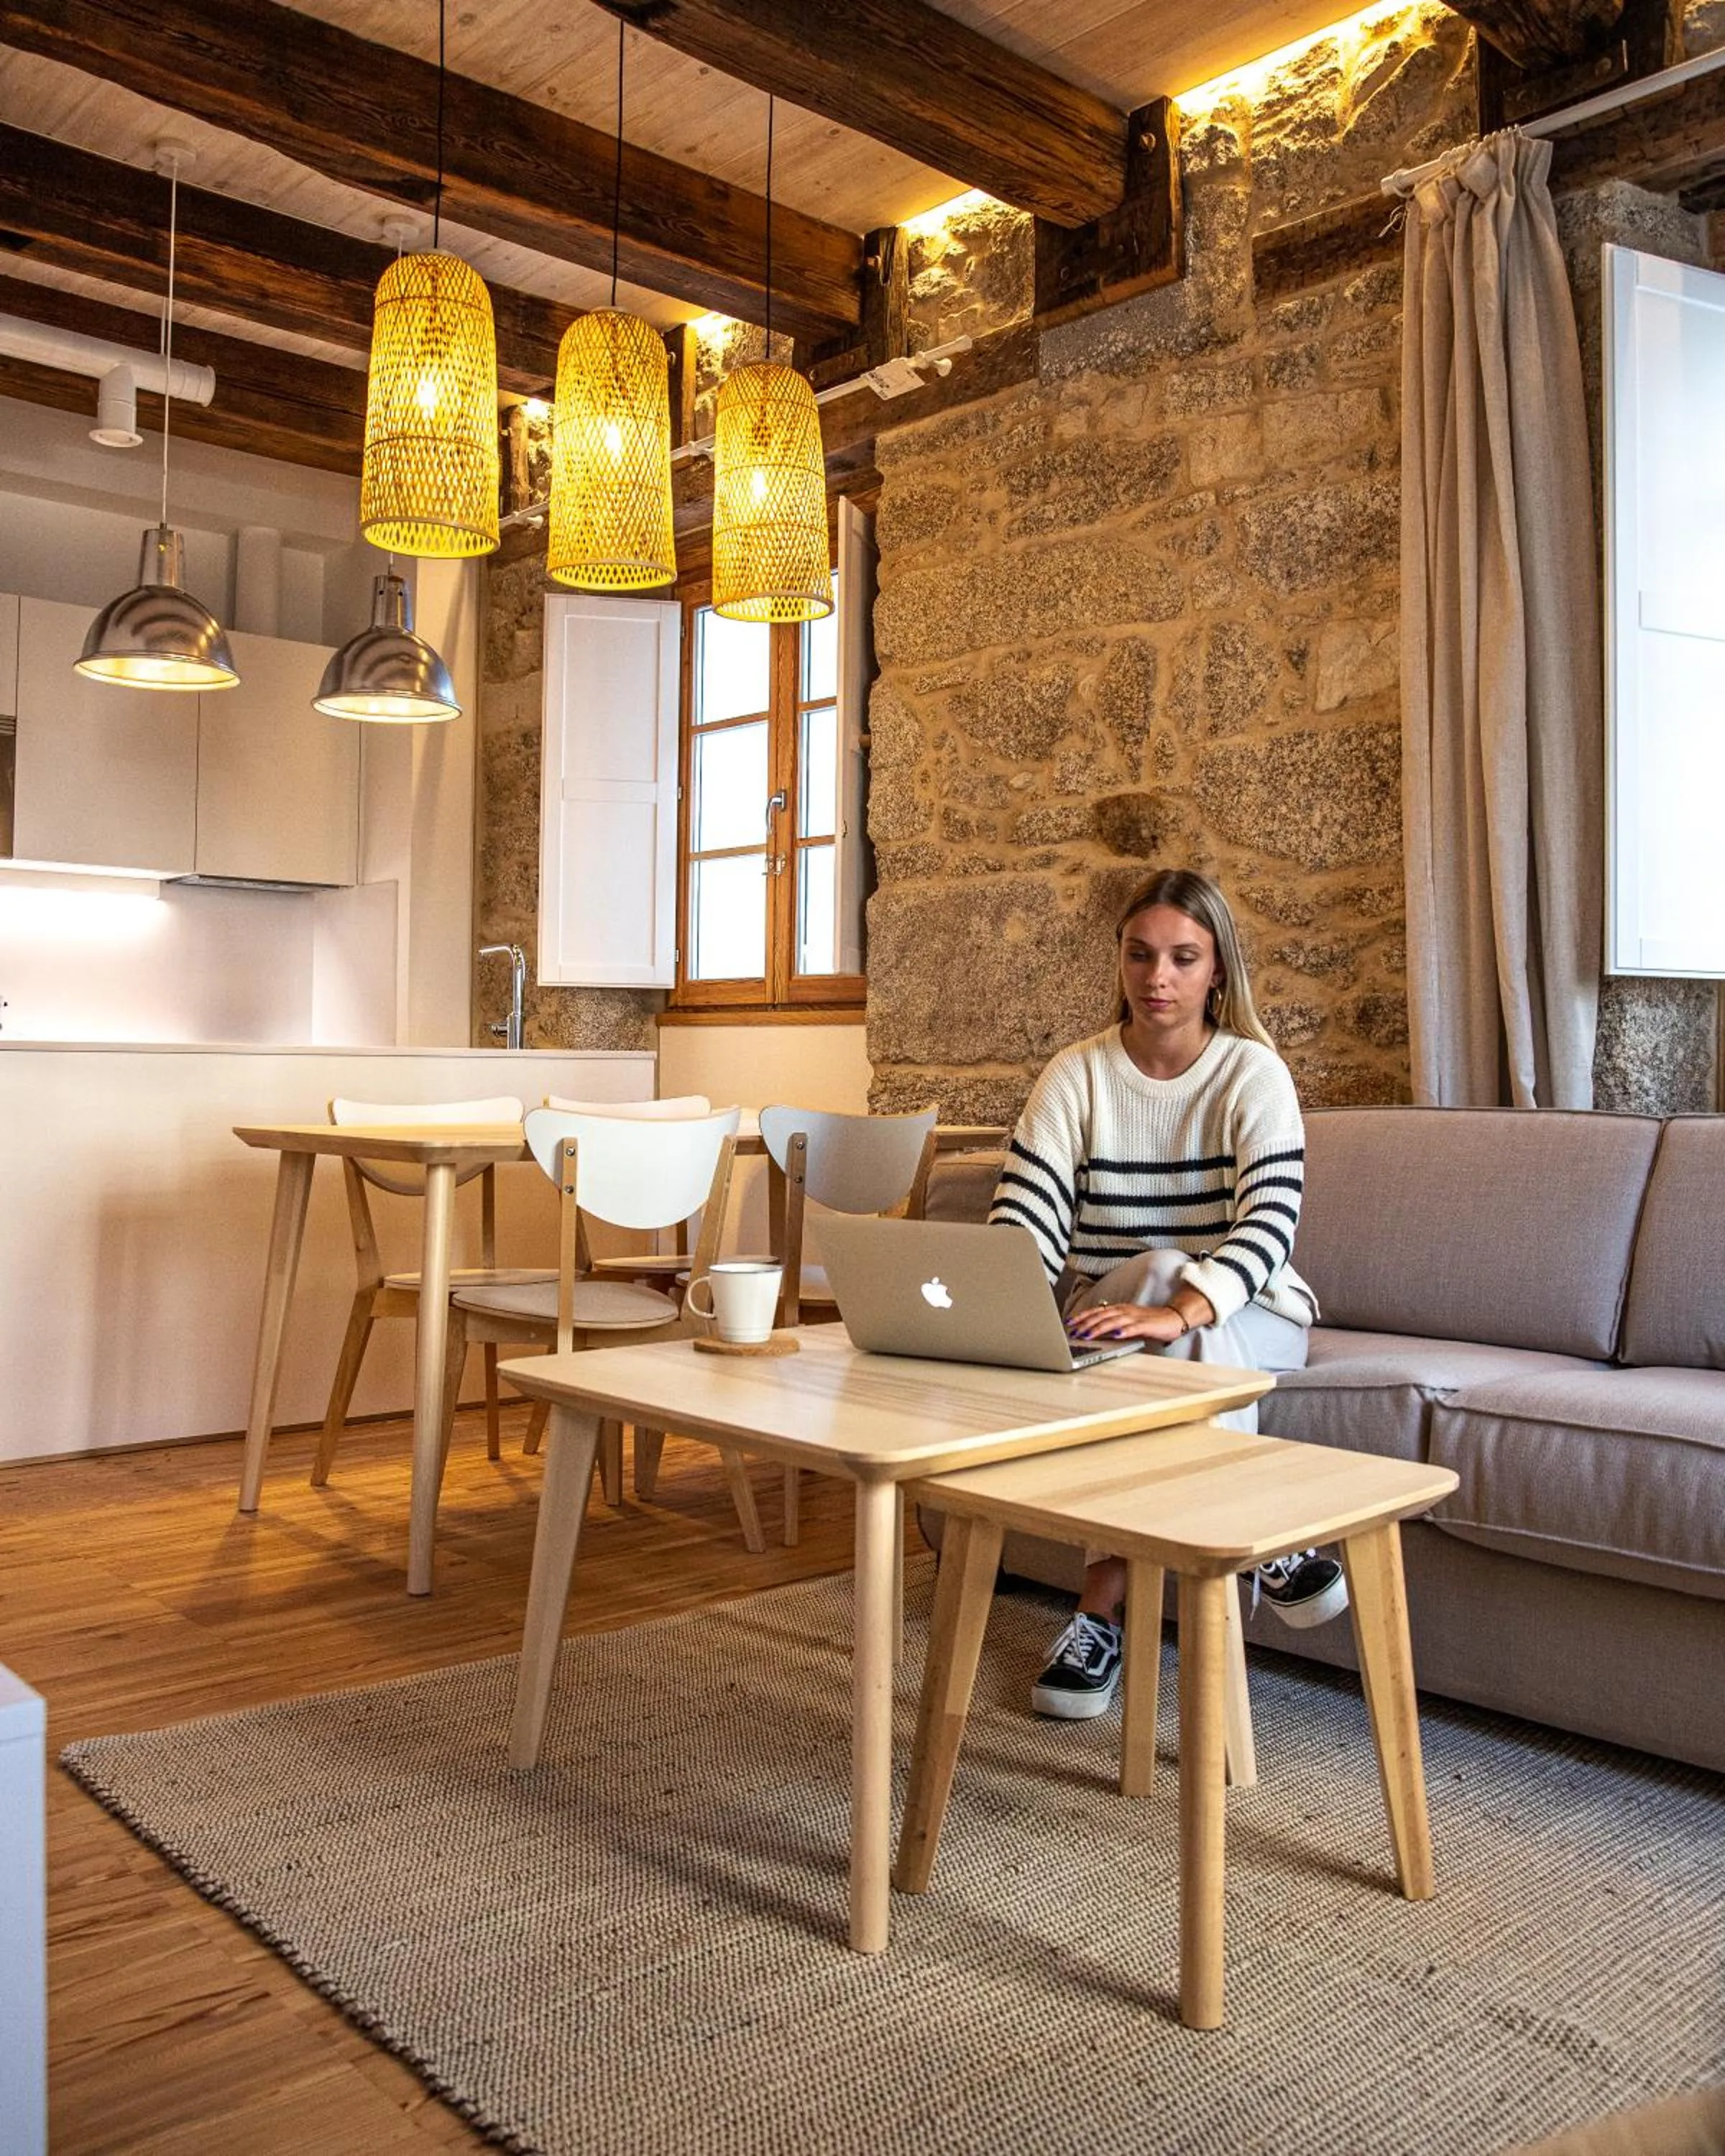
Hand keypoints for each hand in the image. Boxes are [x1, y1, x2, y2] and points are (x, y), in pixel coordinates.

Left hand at [1066, 1302, 1189, 1345]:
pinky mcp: (1146, 1325)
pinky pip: (1133, 1328)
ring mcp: (1135, 1317)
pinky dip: (1123, 1331)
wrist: (1173, 1318)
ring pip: (1113, 1321)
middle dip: (1085, 1324)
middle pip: (1102, 1316)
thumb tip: (1094, 1331)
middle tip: (1073, 1332)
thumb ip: (1113, 1325)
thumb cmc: (1150, 1322)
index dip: (1082, 1316)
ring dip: (1099, 1328)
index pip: (1097, 1311)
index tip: (1069, 1322)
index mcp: (1120, 1309)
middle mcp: (1125, 1311)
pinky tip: (1115, 1336)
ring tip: (1087, 1335)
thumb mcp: (1127, 1322)